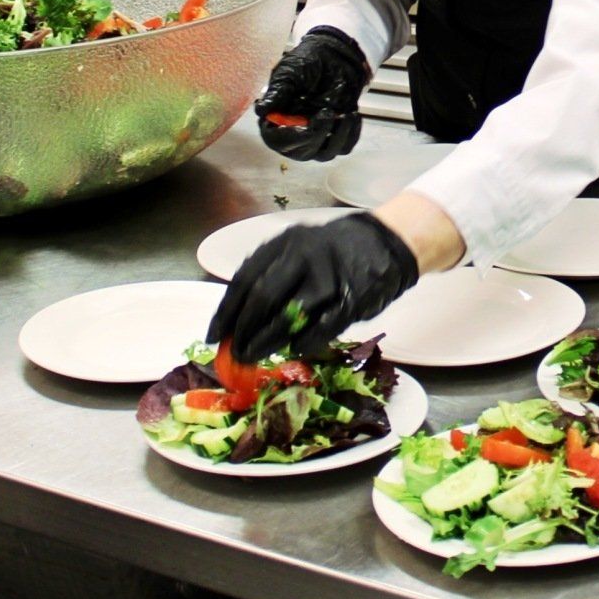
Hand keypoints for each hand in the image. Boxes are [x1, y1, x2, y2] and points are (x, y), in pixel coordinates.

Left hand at [207, 211, 418, 361]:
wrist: (384, 242)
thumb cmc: (332, 252)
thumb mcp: (296, 250)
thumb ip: (270, 277)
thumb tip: (236, 321)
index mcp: (284, 244)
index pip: (244, 280)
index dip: (226, 312)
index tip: (213, 335)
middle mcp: (303, 257)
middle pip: (262, 299)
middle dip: (243, 331)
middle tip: (234, 353)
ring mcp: (327, 278)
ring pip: (288, 317)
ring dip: (267, 342)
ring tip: (254, 356)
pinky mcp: (349, 300)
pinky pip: (319, 329)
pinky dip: (301, 343)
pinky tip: (292, 349)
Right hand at [254, 27, 369, 161]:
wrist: (334, 57)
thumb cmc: (307, 63)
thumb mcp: (290, 73)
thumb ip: (278, 92)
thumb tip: (261, 110)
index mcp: (276, 120)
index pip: (277, 141)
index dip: (288, 138)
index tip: (303, 124)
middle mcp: (294, 133)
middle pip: (302, 152)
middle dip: (316, 135)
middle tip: (327, 112)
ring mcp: (316, 136)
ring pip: (325, 154)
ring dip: (338, 137)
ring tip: (346, 114)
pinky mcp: (336, 135)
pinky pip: (344, 147)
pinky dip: (351, 134)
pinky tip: (353, 115)